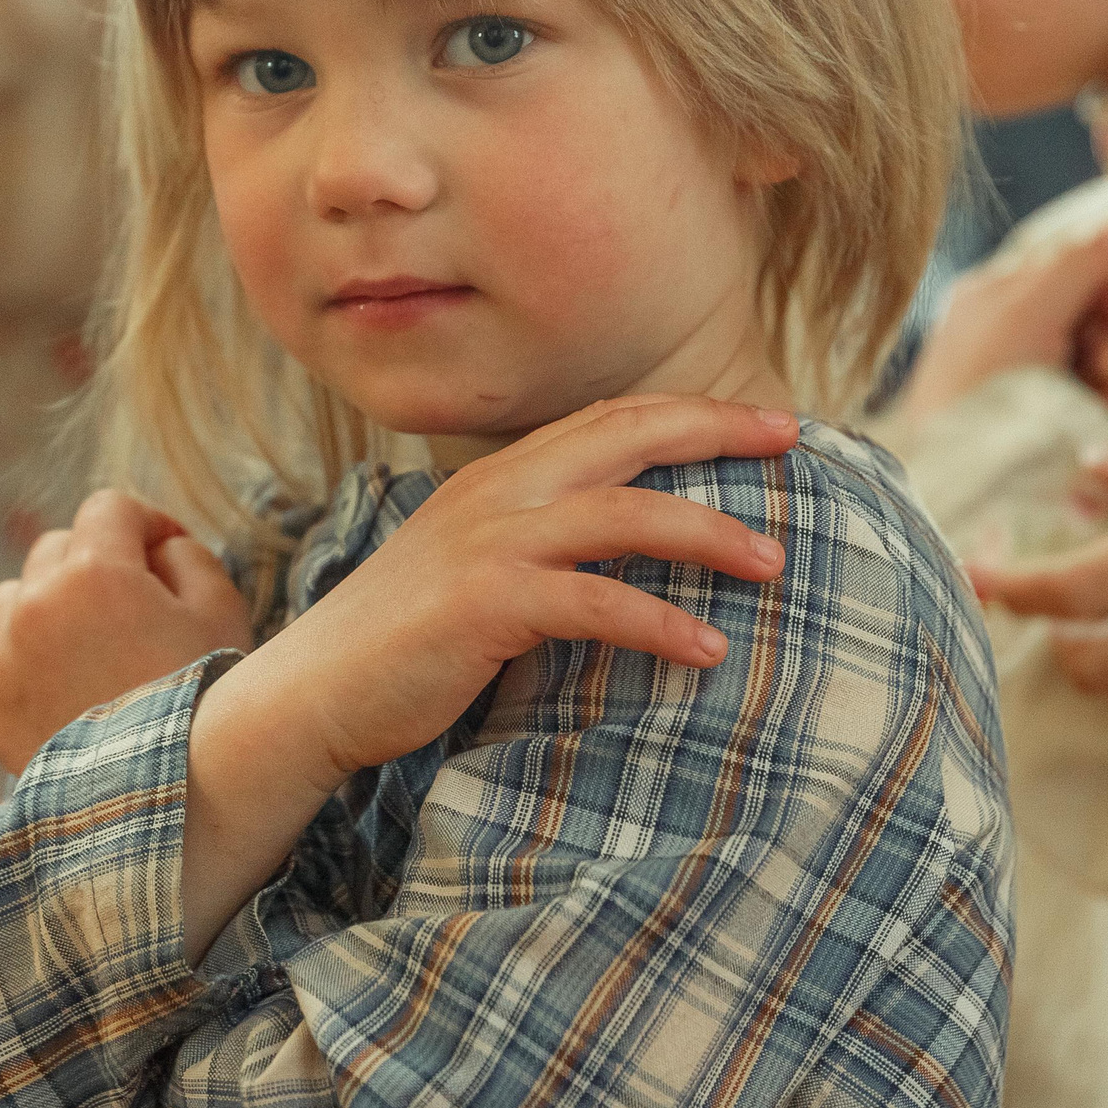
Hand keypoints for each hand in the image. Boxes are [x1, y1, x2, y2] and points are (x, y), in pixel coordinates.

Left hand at [0, 490, 253, 774]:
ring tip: (92, 644)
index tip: (168, 553)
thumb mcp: (223, 611)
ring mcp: (2, 659)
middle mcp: (34, 606)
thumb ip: (187, 555)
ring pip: (13, 596)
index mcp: (94, 573)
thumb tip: (156, 547)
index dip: (147, 523)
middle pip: (58, 548)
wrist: (168, 806)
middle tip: (139, 606)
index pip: (110, 508)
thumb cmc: (205, 703)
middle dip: (98, 563)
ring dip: (48, 605)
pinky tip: (65, 686)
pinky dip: (22, 660)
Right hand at [219, 395, 801, 785]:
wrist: (311, 695)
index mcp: (498, 480)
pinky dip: (659, 622)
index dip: (689, 412)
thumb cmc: (403, 646)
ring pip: (623, 513)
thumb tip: (626, 557)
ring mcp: (488, 545)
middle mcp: (496, 494)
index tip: (765, 418)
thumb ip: (541, 549)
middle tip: (796, 438)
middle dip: (716, 427)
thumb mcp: (476, 573)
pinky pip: (594, 602)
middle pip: (626, 435)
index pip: (609, 420)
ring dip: (708, 533)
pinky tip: (708, 648)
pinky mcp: (484, 605)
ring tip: (775, 562)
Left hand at [897, 227, 1107, 426]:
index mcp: (991, 295)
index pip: (1066, 269)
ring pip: (1092, 358)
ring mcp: (1021, 379)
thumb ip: (1075, 266)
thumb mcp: (1028, 312)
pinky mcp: (1036, 422)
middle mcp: (1003, 331)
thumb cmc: (984, 389)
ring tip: (1105, 404)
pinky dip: (1100, 408)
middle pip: (1086, 315)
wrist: (955, 479)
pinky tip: (1101, 427)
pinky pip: (1086, 399)